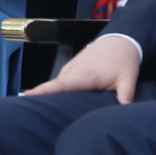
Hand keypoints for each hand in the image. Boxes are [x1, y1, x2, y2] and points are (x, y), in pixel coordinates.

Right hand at [26, 32, 140, 101]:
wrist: (121, 39)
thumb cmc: (123, 58)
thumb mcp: (128, 78)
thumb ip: (126, 94)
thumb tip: (126, 109)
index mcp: (84, 75)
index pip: (60, 85)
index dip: (43, 91)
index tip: (27, 96)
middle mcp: (73, 70)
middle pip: (54, 88)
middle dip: (43, 99)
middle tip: (35, 115)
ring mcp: (71, 68)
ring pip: (57, 85)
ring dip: (52, 95)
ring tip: (47, 110)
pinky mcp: (72, 67)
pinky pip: (62, 81)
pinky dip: (59, 90)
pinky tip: (62, 100)